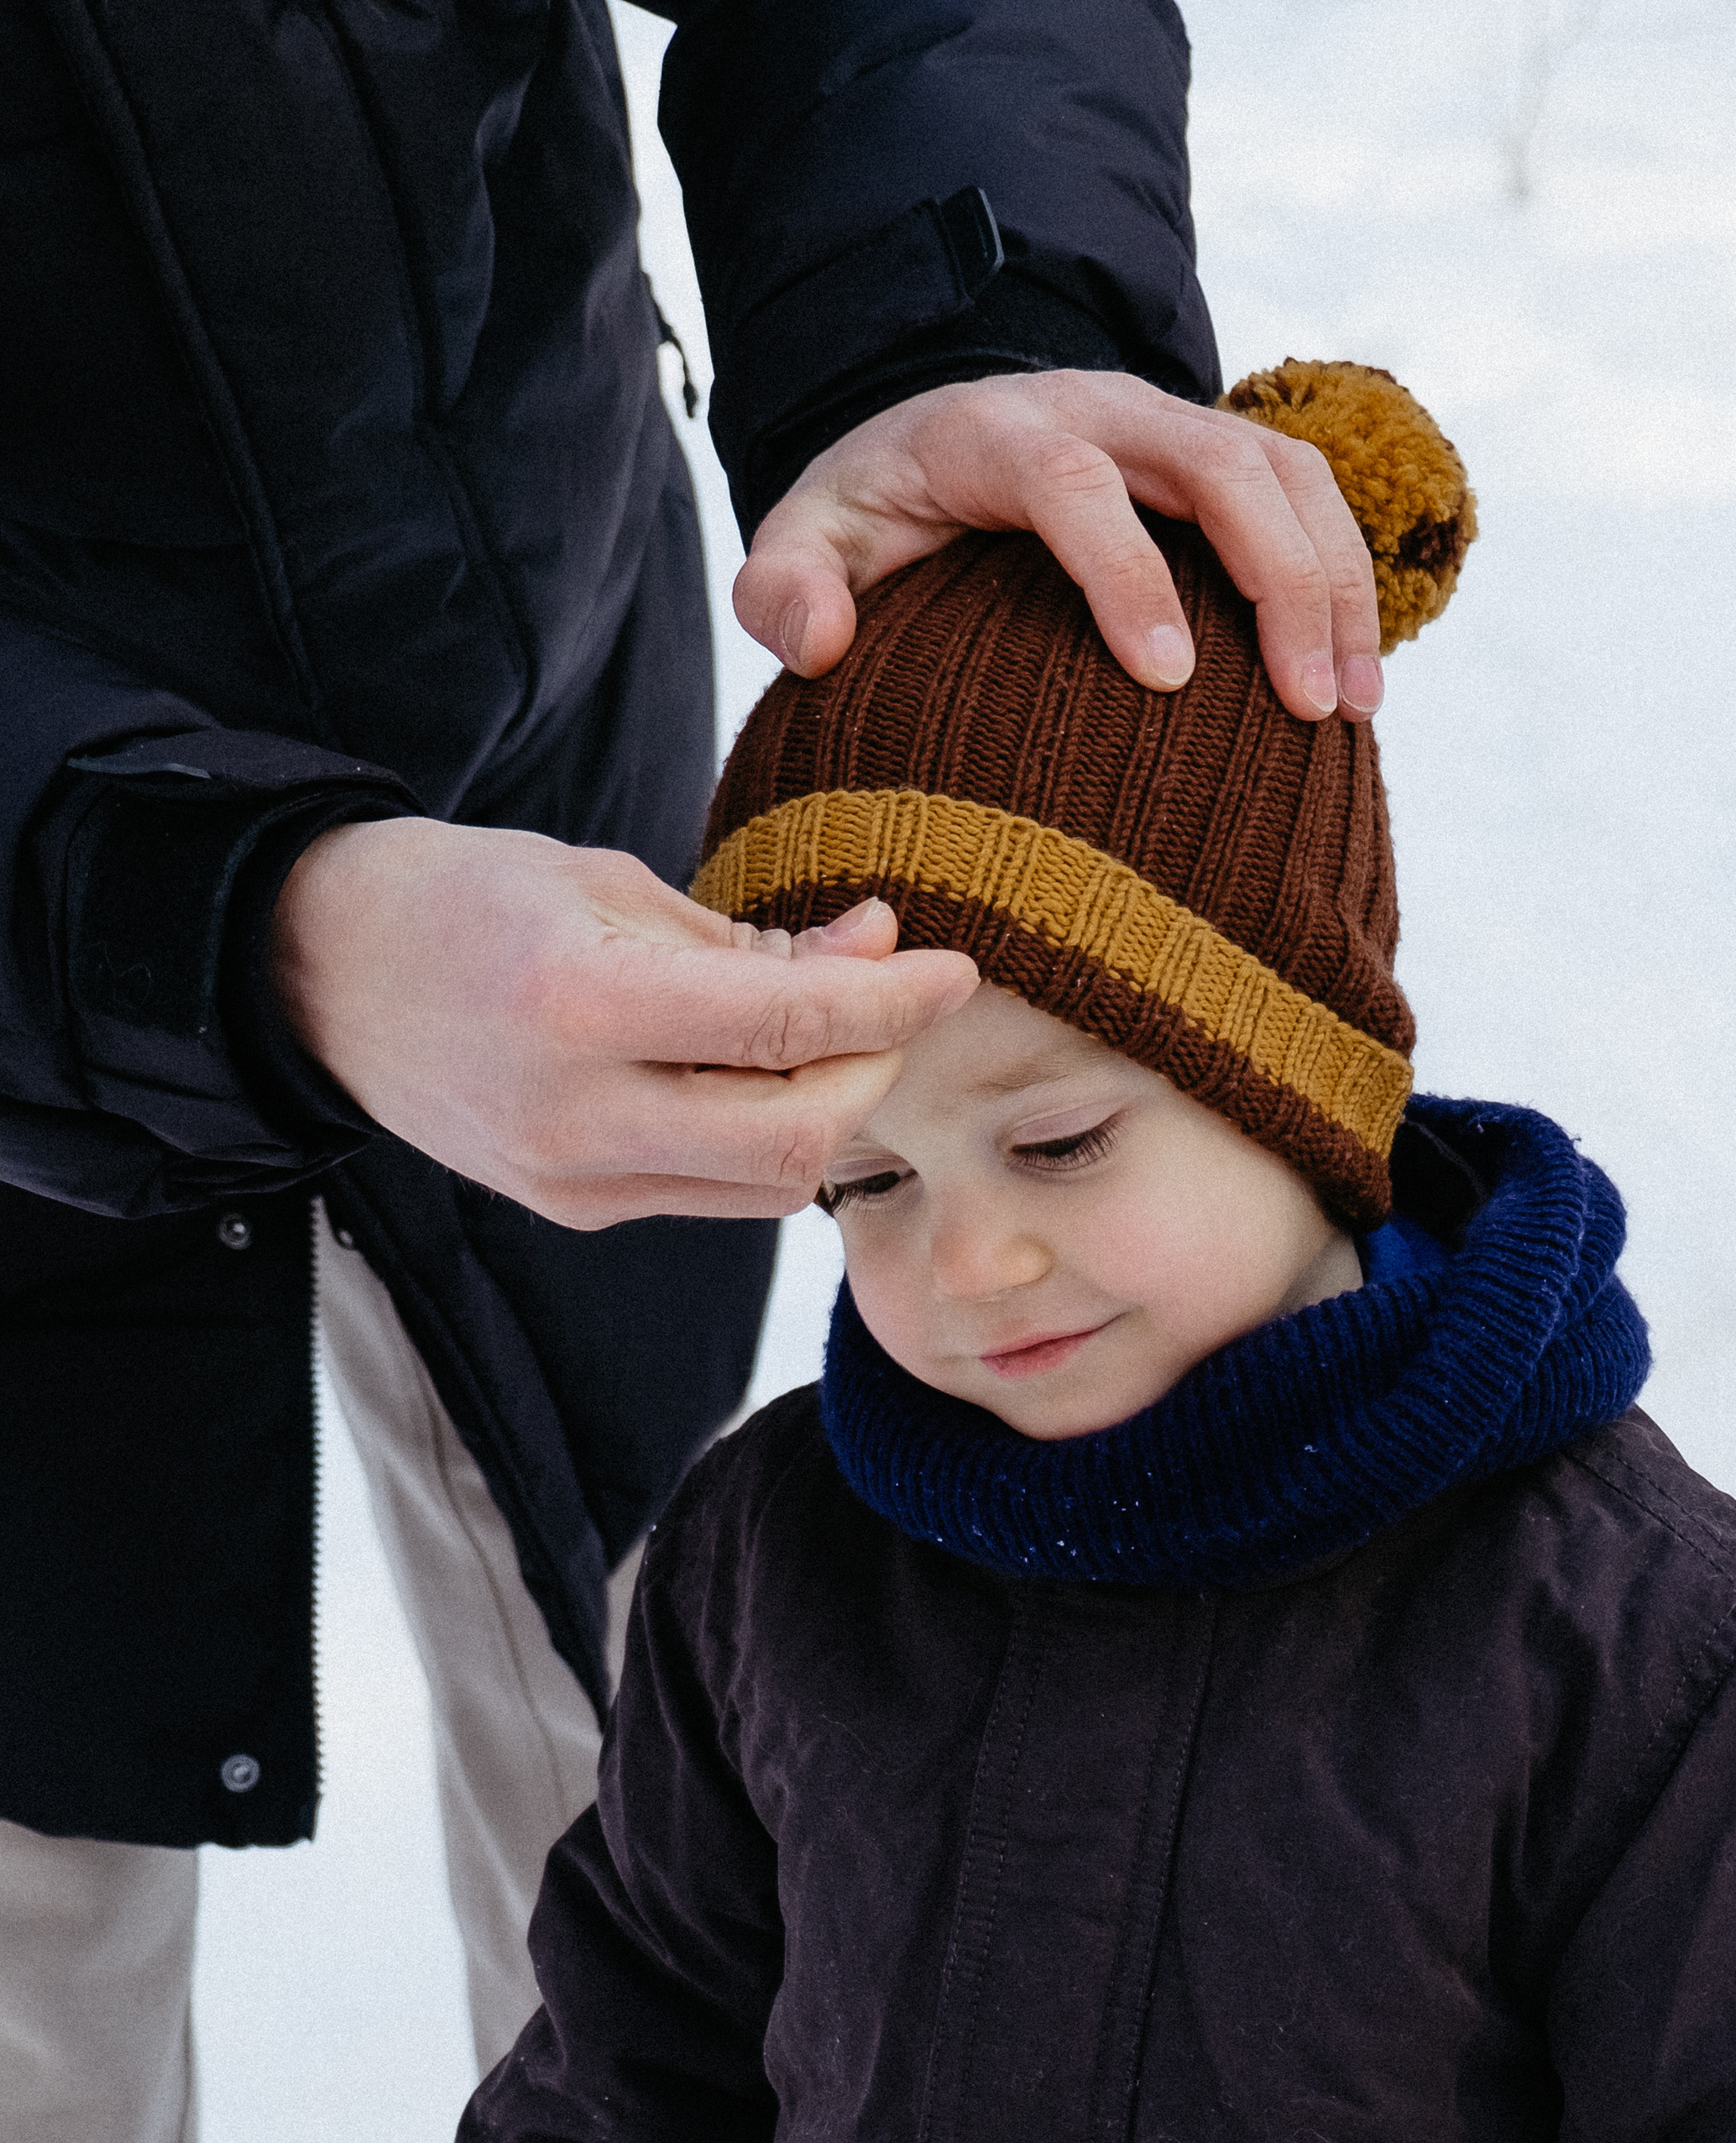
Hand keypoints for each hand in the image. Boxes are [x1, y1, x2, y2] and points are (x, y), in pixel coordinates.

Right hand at [271, 818, 977, 1225]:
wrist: (321, 975)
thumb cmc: (462, 899)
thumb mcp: (604, 879)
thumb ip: (747, 937)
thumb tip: (881, 949)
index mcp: (580, 1003)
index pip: (788, 1028)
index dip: (895, 1003)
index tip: (955, 967)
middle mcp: (577, 1114)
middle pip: (798, 1141)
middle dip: (874, 1074)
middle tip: (892, 1005)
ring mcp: (573, 1181)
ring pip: (769, 1186)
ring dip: (829, 1116)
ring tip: (830, 1037)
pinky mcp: (574, 1211)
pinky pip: (715, 1195)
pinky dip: (766, 1141)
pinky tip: (762, 1078)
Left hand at [737, 370, 1384, 725]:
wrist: (929, 441)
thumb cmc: (871, 514)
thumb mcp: (801, 542)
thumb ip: (782, 589)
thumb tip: (817, 644)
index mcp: (994, 430)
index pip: (1075, 483)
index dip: (1127, 574)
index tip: (1169, 679)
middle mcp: (1099, 410)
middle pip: (1216, 466)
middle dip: (1276, 582)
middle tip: (1307, 709)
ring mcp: (1170, 425)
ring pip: (1283, 476)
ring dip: (1334, 586)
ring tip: (1351, 709)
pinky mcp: (1217, 460)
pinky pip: (1306, 501)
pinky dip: (1346, 583)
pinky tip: (1356, 687)